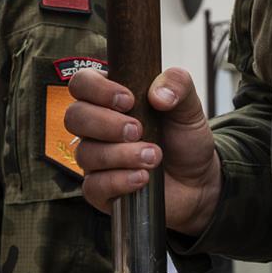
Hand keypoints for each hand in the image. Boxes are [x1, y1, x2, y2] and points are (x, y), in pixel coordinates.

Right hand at [65, 66, 220, 235]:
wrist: (197, 181)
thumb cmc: (184, 139)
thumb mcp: (188, 105)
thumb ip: (178, 84)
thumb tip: (158, 94)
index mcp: (110, 98)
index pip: (82, 83)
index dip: (97, 89)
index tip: (128, 100)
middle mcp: (96, 127)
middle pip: (74, 117)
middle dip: (106, 123)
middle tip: (138, 130)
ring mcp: (96, 159)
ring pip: (86, 153)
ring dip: (121, 154)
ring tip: (153, 156)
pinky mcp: (100, 190)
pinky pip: (94, 186)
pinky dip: (120, 180)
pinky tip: (143, 177)